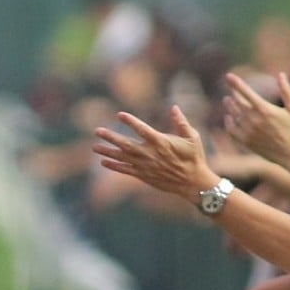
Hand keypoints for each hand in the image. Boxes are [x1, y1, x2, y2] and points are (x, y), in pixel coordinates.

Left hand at [92, 106, 215, 199]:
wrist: (193, 182)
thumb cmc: (194, 157)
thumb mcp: (192, 137)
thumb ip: (181, 122)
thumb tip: (174, 107)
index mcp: (162, 142)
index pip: (142, 129)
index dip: (130, 122)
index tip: (119, 115)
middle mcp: (151, 154)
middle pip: (126, 144)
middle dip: (111, 137)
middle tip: (97, 131)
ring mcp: (146, 166)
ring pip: (123, 158)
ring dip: (107, 152)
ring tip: (94, 146)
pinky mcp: (144, 175)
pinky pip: (126, 170)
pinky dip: (114, 166)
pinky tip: (103, 161)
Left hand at [223, 72, 289, 166]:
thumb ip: (286, 91)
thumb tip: (281, 74)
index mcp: (265, 109)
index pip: (245, 92)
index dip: (236, 83)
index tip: (228, 76)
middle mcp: (254, 120)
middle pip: (237, 102)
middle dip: (233, 93)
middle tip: (230, 87)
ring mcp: (248, 131)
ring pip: (233, 114)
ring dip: (229, 106)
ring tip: (227, 100)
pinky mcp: (246, 142)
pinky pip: (231, 130)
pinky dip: (228, 123)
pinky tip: (229, 118)